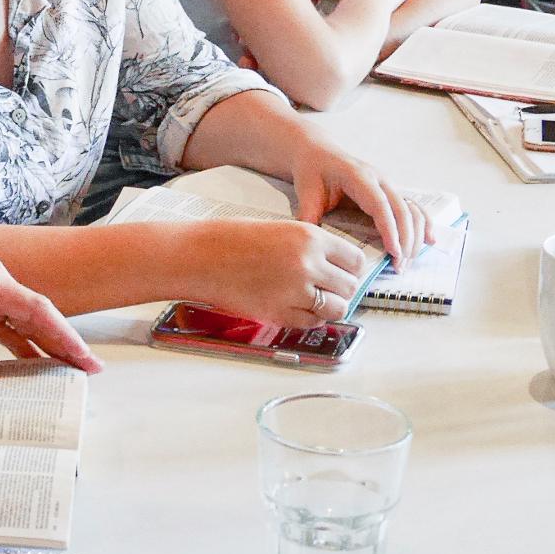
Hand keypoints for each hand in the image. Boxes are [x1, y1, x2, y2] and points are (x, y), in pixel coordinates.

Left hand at [0, 248, 102, 389]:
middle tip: (88, 369)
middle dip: (63, 340)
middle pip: (37, 311)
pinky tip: (34, 361)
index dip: (63, 334)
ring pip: (24, 315)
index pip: (34, 308)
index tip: (83, 356)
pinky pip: (5, 318)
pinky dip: (20, 338)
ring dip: (44, 340)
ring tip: (69, 369)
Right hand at [177, 217, 365, 325]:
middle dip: (341, 289)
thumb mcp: (280, 230)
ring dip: (329, 307)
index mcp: (310, 237)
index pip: (355, 260)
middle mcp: (308, 264)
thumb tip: (332, 268)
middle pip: (350, 286)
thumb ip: (309, 248)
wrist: (200, 257)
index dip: (351, 269)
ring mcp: (295, 291)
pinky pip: (312, 323)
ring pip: (337, 309)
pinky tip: (296, 309)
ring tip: (313, 302)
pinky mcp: (280, 312)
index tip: (345, 273)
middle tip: (328, 289)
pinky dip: (309, 319)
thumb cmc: (230, 241)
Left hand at [289, 135, 434, 268]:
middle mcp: (379, 179)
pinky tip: (429, 242)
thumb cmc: (312, 172)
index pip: (380, 205)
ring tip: (407, 262)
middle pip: (402, 210)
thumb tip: (313, 244)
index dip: (390, 229)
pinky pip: (413, 208)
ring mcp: (388, 185)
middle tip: (400, 266)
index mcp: (358, 177)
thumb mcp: (306, 193)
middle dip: (406, 240)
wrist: (317, 154)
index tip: (394, 252)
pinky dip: (424, 224)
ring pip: (412, 210)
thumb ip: (308, 216)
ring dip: (415, 236)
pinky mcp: (390, 193)